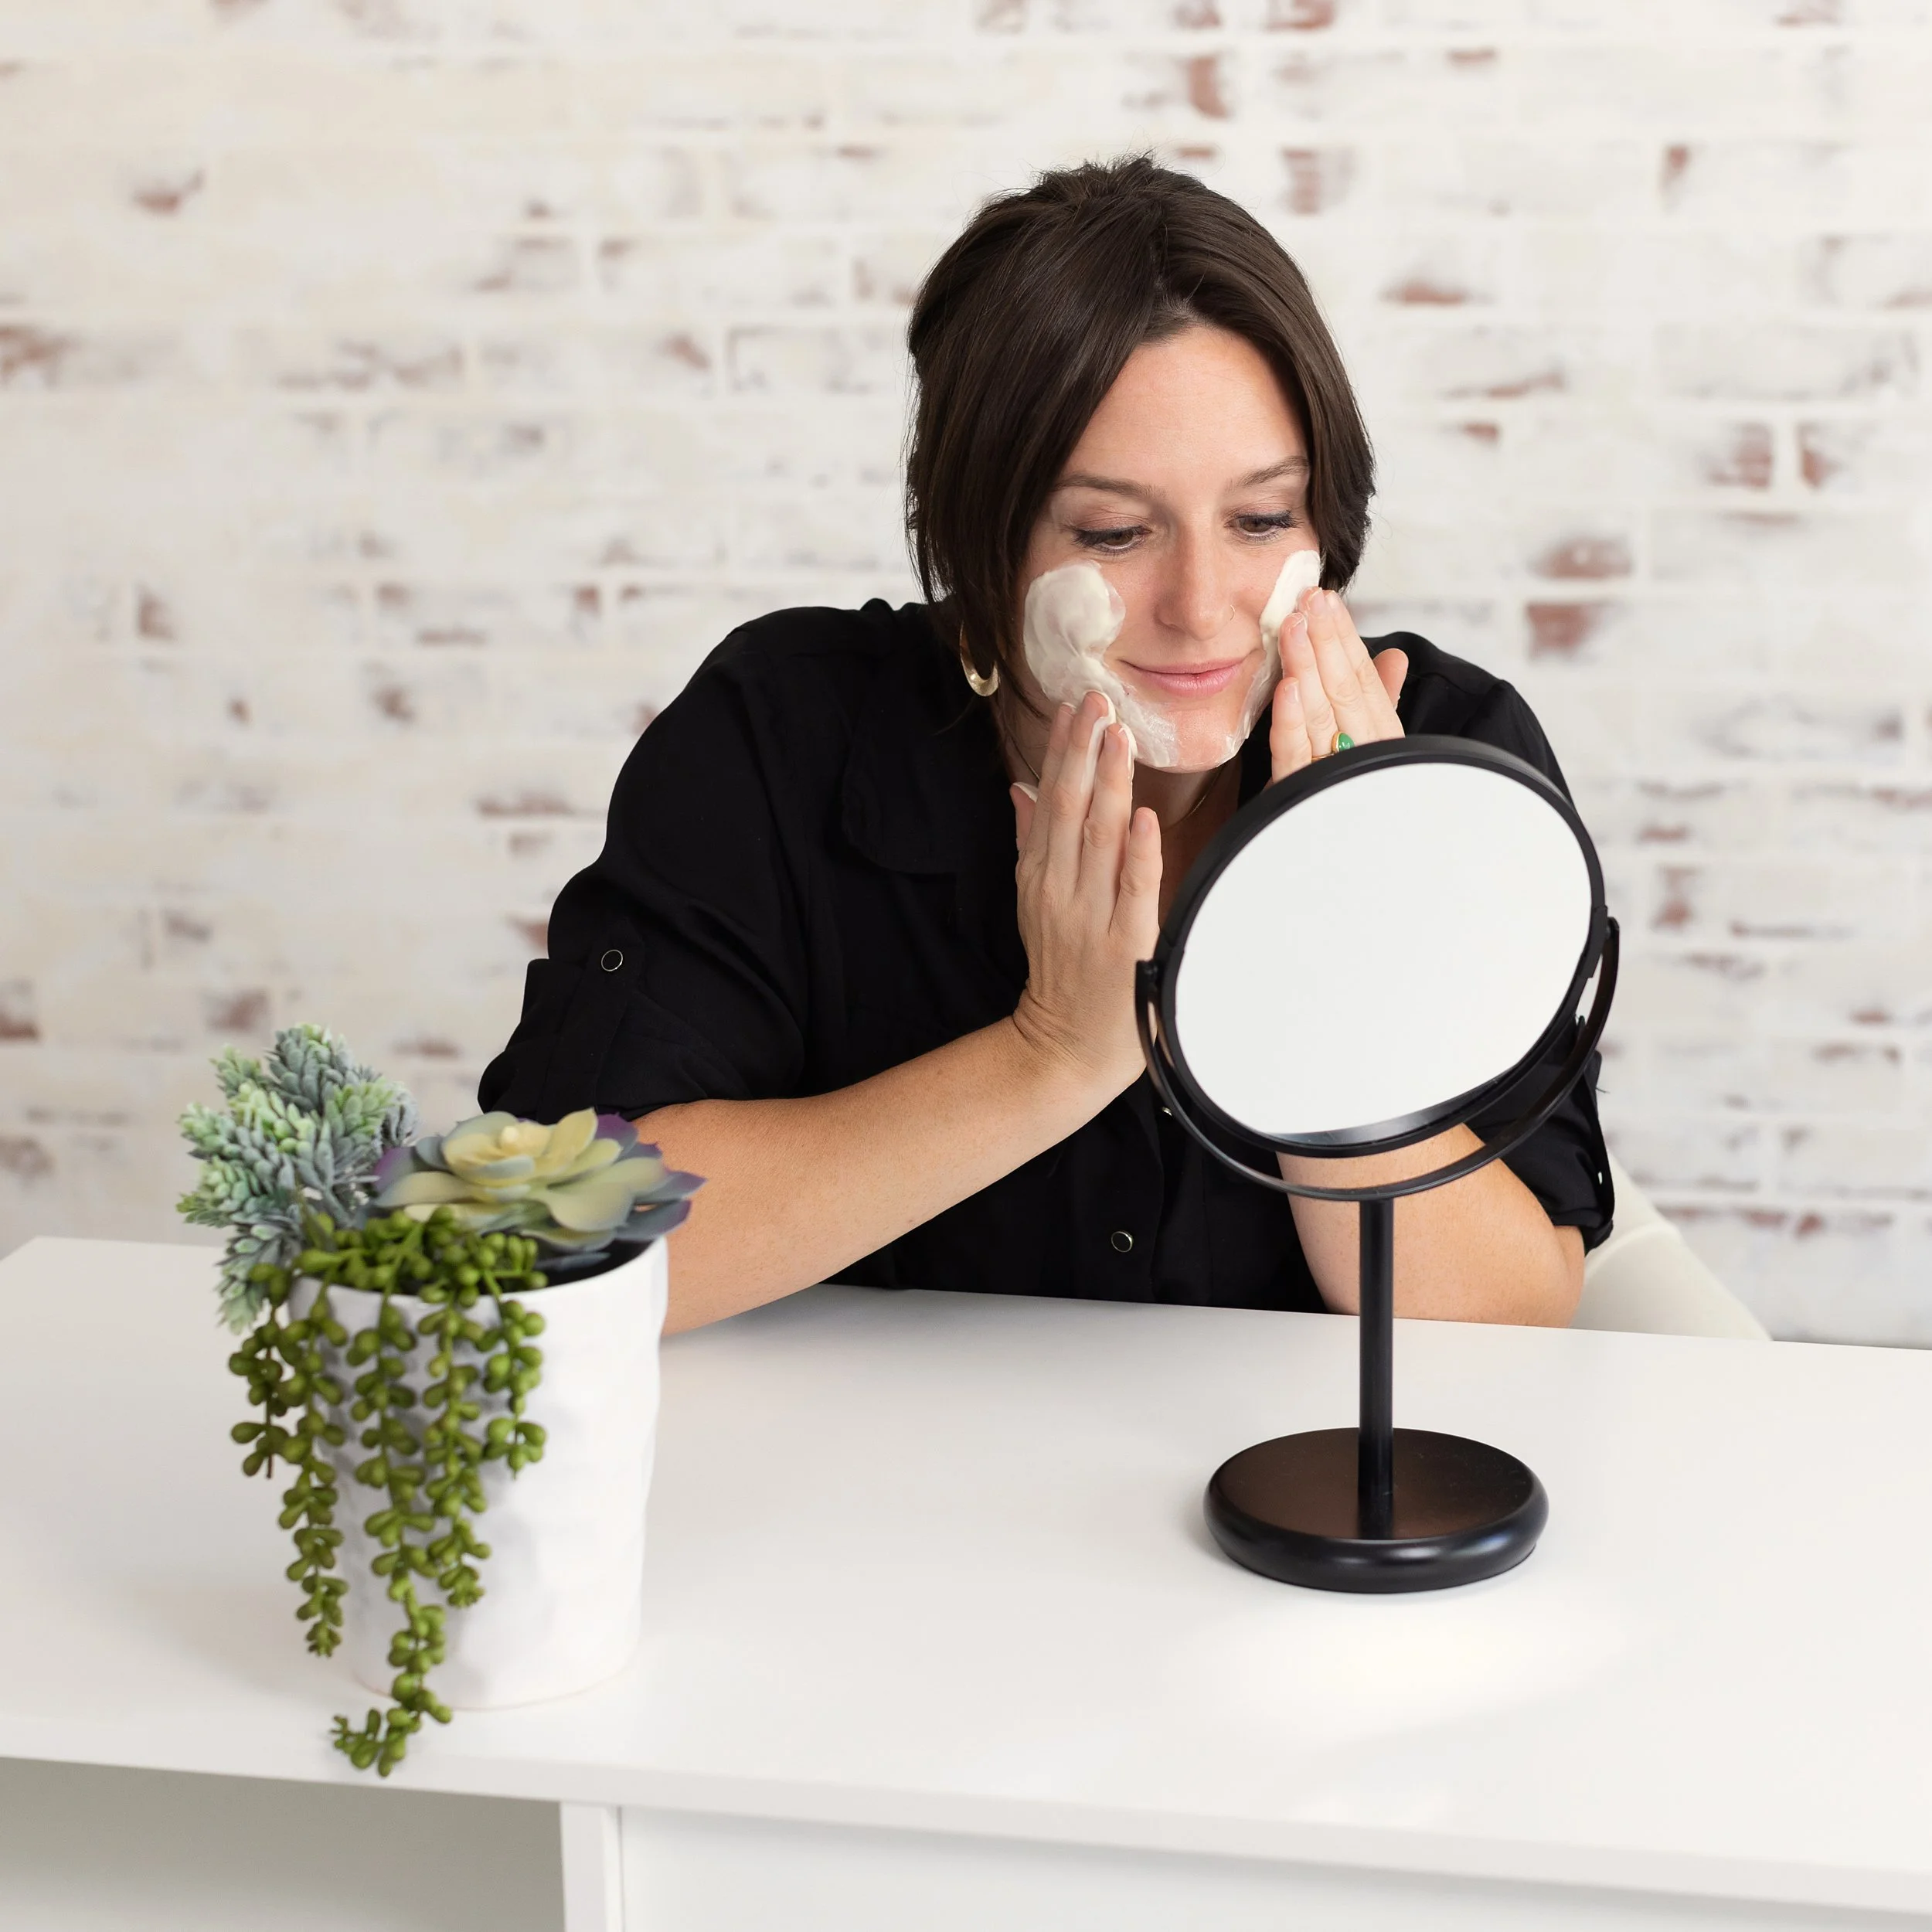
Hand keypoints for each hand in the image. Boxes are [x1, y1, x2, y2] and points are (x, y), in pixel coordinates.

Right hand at [1009, 692, 1162, 1097]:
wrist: (1065, 1049)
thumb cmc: (1062, 971)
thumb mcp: (1035, 901)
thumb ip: (1031, 842)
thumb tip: (1020, 787)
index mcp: (1038, 875)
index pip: (1049, 798)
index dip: (1060, 750)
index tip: (1074, 704)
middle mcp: (1058, 890)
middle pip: (1069, 808)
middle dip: (1083, 751)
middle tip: (1099, 699)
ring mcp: (1089, 917)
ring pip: (1098, 839)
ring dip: (1110, 784)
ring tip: (1120, 735)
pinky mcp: (1123, 945)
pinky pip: (1131, 891)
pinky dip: (1136, 853)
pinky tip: (1143, 815)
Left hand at [1270, 588, 1408, 782]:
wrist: (1350, 875)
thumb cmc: (1355, 801)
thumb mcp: (1370, 746)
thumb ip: (1381, 700)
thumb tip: (1394, 656)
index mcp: (1378, 743)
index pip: (1362, 682)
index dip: (1345, 639)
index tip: (1327, 600)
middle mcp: (1361, 759)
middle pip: (1344, 692)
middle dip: (1328, 642)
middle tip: (1310, 598)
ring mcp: (1331, 780)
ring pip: (1320, 716)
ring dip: (1307, 667)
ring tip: (1294, 626)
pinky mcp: (1298, 801)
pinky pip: (1295, 758)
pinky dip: (1293, 722)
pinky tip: (1288, 687)